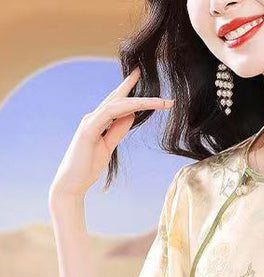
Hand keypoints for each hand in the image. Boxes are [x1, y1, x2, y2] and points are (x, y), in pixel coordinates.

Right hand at [48, 67, 173, 199]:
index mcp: (98, 121)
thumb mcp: (109, 147)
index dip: (127, 87)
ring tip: (160, 102)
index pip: (116, 101)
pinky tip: (137, 108)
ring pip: (117, 104)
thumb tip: (131, 115)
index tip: (139, 75)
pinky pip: (107, 115)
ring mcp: (89, 122)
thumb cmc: (88, 167)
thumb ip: (118, 131)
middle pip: (117, 98)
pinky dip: (123, 109)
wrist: (71, 184)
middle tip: (149, 77)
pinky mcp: (88, 131)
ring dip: (140, 101)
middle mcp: (93, 117)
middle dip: (134, 86)